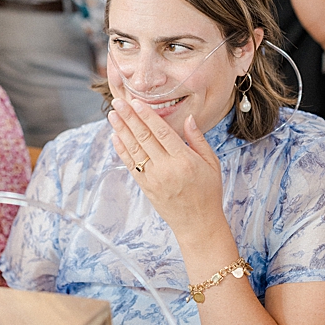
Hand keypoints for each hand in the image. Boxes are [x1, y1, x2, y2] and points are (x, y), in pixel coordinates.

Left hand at [107, 97, 225, 241]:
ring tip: (112, 115)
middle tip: (117, 102)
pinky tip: (115, 137)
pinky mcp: (145, 186)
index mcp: (184, 159)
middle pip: (143, 137)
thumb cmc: (208, 192)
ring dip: (121, 130)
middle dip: (129, 118)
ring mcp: (153, 178)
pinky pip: (131, 164)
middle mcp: (166, 167)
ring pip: (134, 149)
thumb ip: (198, 140)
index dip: (147, 116)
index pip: (161, 132)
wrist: (198, 223)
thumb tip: (188, 119)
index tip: (136, 102)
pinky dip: (122, 150)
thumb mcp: (212, 164)